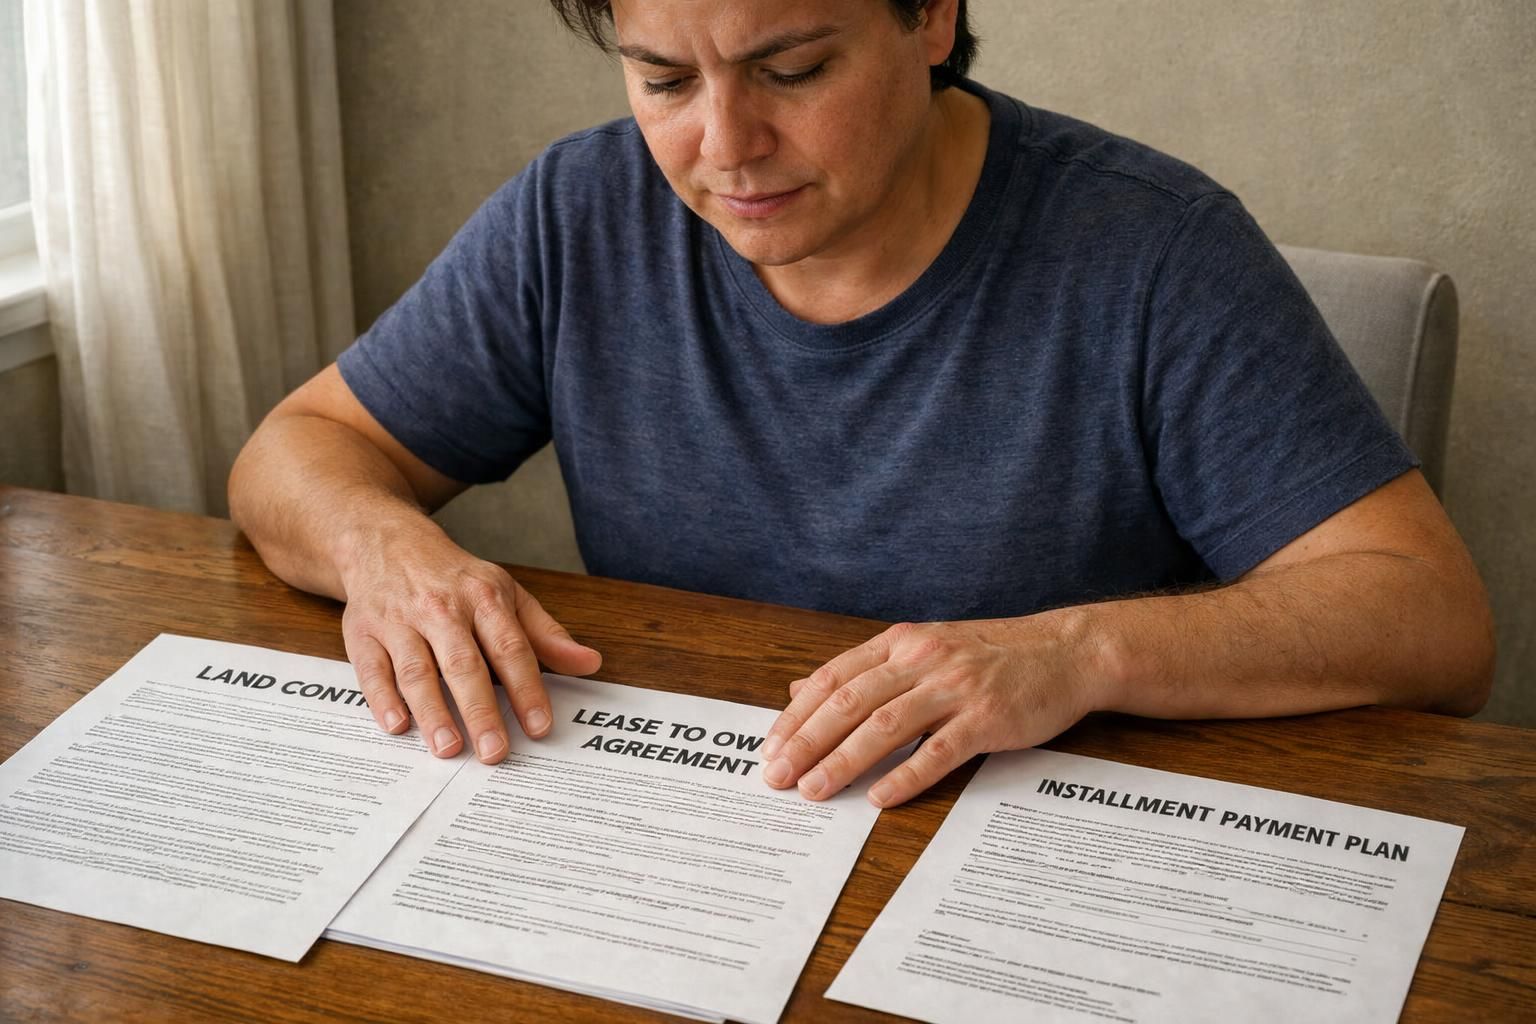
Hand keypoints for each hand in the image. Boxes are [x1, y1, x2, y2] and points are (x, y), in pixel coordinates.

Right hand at [338, 520, 600, 762]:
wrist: (386, 543)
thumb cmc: (455, 579)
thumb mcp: (507, 594)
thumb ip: (546, 634)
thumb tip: (589, 663)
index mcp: (484, 598)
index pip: (510, 648)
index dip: (527, 689)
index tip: (540, 726)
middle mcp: (441, 609)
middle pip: (463, 664)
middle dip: (480, 710)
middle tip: (494, 753)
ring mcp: (399, 620)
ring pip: (416, 670)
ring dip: (433, 711)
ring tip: (449, 749)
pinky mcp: (362, 633)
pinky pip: (372, 669)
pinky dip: (382, 698)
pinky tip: (398, 726)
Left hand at [759, 616, 1106, 806]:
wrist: (1066, 653)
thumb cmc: (991, 656)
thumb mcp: (923, 649)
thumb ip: (865, 671)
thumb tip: (802, 687)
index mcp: (902, 643)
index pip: (834, 678)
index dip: (797, 714)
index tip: (771, 747)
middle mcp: (923, 660)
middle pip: (850, 702)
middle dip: (807, 742)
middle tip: (778, 776)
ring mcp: (956, 688)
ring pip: (885, 725)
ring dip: (844, 760)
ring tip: (815, 790)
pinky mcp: (988, 719)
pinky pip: (939, 751)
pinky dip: (905, 775)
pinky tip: (879, 797)